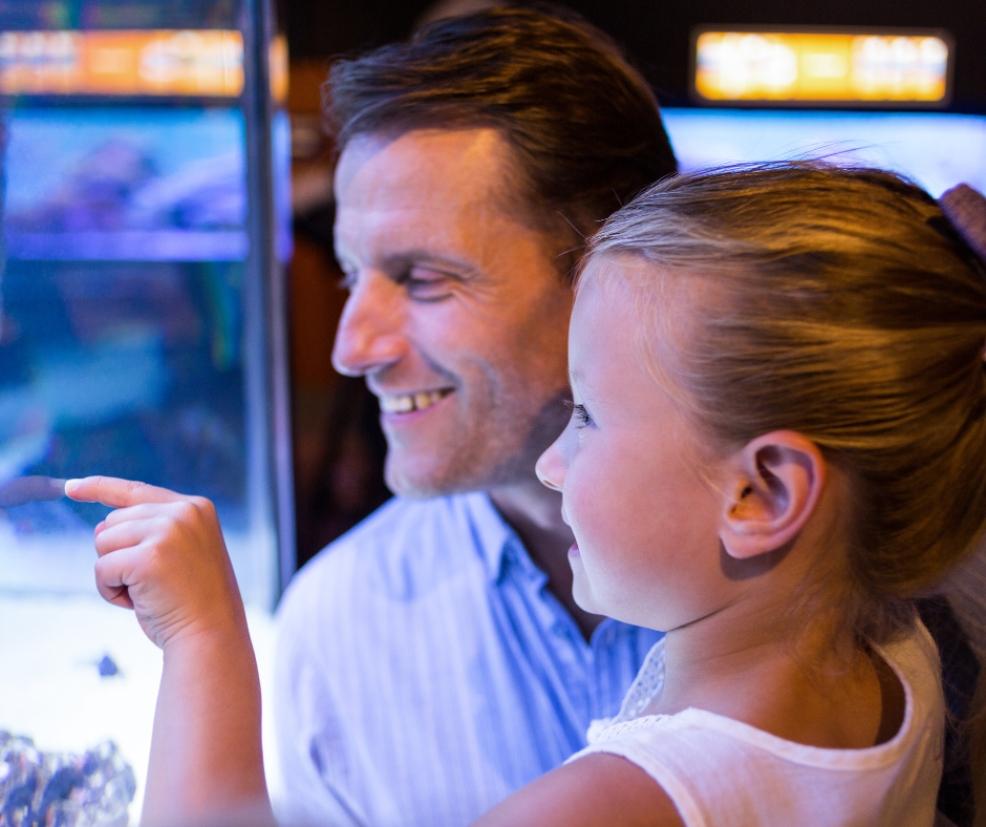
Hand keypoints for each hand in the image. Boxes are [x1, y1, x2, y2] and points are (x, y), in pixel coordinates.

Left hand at [65, 476, 246, 649]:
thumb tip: (101, 527)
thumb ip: (151, 530)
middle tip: (153, 581)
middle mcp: (184, 512)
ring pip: (103, 542)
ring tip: (147, 591)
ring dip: (114, 573)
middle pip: (113, 521)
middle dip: (119, 554)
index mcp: (195, 507)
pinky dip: (110, 591)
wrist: (212, 635)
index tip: (72, 488)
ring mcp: (168, 531)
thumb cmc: (193, 600)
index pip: (136, 490)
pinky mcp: (149, 556)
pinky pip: (102, 568)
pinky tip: (137, 601)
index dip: (100, 487)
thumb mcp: (182, 551)